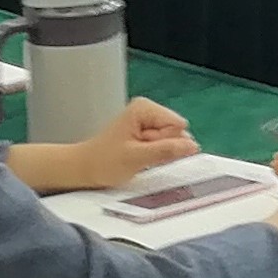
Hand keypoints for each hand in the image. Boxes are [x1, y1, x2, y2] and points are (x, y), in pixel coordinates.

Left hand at [63, 97, 192, 189]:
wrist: (85, 169)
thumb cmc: (103, 162)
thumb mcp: (136, 158)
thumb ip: (166, 150)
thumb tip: (192, 146)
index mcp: (144, 108)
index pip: (177, 126)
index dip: (164, 143)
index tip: (144, 150)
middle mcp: (148, 110)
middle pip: (175, 133)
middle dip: (162, 149)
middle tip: (140, 156)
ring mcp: (148, 122)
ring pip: (171, 141)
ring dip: (158, 154)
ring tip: (136, 157)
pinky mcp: (148, 133)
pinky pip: (164, 146)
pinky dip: (154, 155)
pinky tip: (139, 159)